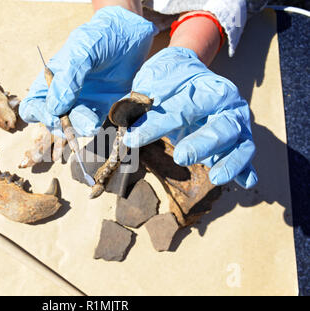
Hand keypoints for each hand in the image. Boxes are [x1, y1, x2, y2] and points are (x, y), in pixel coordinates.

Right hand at [19, 6, 157, 136]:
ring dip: (80, 129)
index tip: (55, 114)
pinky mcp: (103, 108)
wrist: (131, 34)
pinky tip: (101, 121)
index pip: (33, 107)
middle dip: (62, 127)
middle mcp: (63, 95)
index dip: (40, 114)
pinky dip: (96, 127)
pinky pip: (94, 124)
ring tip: (91, 123)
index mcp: (50, 81)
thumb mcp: (81, 50)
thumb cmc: (100, 37)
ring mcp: (83, 103)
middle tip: (75, 122)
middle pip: (52, 122)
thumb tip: (55, 109)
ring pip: (73, 127)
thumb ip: (68, 77)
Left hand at [124, 47, 257, 187]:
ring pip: (241, 145)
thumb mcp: (154, 81)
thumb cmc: (171, 80)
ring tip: (216, 178)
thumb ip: (140, 99)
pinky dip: (245, 170)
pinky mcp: (239, 142)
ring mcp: (237, 125)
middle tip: (181, 157)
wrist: (191, 71)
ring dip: (230, 162)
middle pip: (222, 127)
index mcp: (209, 88)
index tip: (132, 139)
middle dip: (203, 143)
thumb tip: (121, 117)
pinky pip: (246, 158)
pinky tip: (245, 183)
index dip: (156, 125)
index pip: (183, 109)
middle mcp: (228, 106)